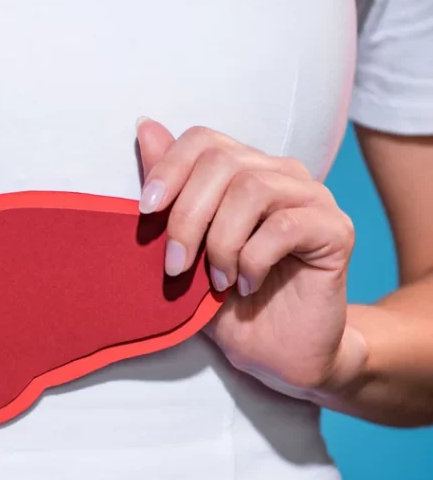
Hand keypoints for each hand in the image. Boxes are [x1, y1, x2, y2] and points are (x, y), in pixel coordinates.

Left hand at [135, 118, 367, 397]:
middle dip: (187, 217)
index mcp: (242, 171)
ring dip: (220, 242)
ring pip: (252, 190)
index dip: (169, 169)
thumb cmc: (226, 301)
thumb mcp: (183, 248)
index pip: (203, 140)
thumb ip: (170, 191)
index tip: (144, 212)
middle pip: (223, 163)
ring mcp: (312, 198)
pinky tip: (246, 285)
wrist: (275, 353)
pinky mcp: (335, 229)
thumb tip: (145, 126)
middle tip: (175, 266)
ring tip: (216, 282)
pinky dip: (253, 259)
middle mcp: (279, 174)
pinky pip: (285, 225)